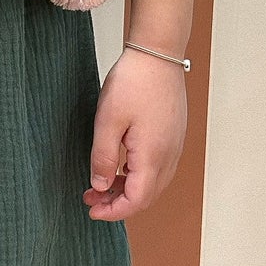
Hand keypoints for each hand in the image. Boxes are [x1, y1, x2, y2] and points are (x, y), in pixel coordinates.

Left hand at [82, 44, 187, 219]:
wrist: (158, 53)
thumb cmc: (133, 82)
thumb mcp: (107, 121)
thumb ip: (104, 158)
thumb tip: (101, 187)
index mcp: (153, 156)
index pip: (137, 200)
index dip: (113, 211)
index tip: (92, 210)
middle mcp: (169, 155)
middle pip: (147, 196)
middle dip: (118, 203)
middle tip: (91, 198)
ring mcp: (174, 145)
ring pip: (154, 183)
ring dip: (128, 189)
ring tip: (101, 183)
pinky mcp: (174, 135)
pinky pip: (159, 167)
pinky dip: (139, 175)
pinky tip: (121, 166)